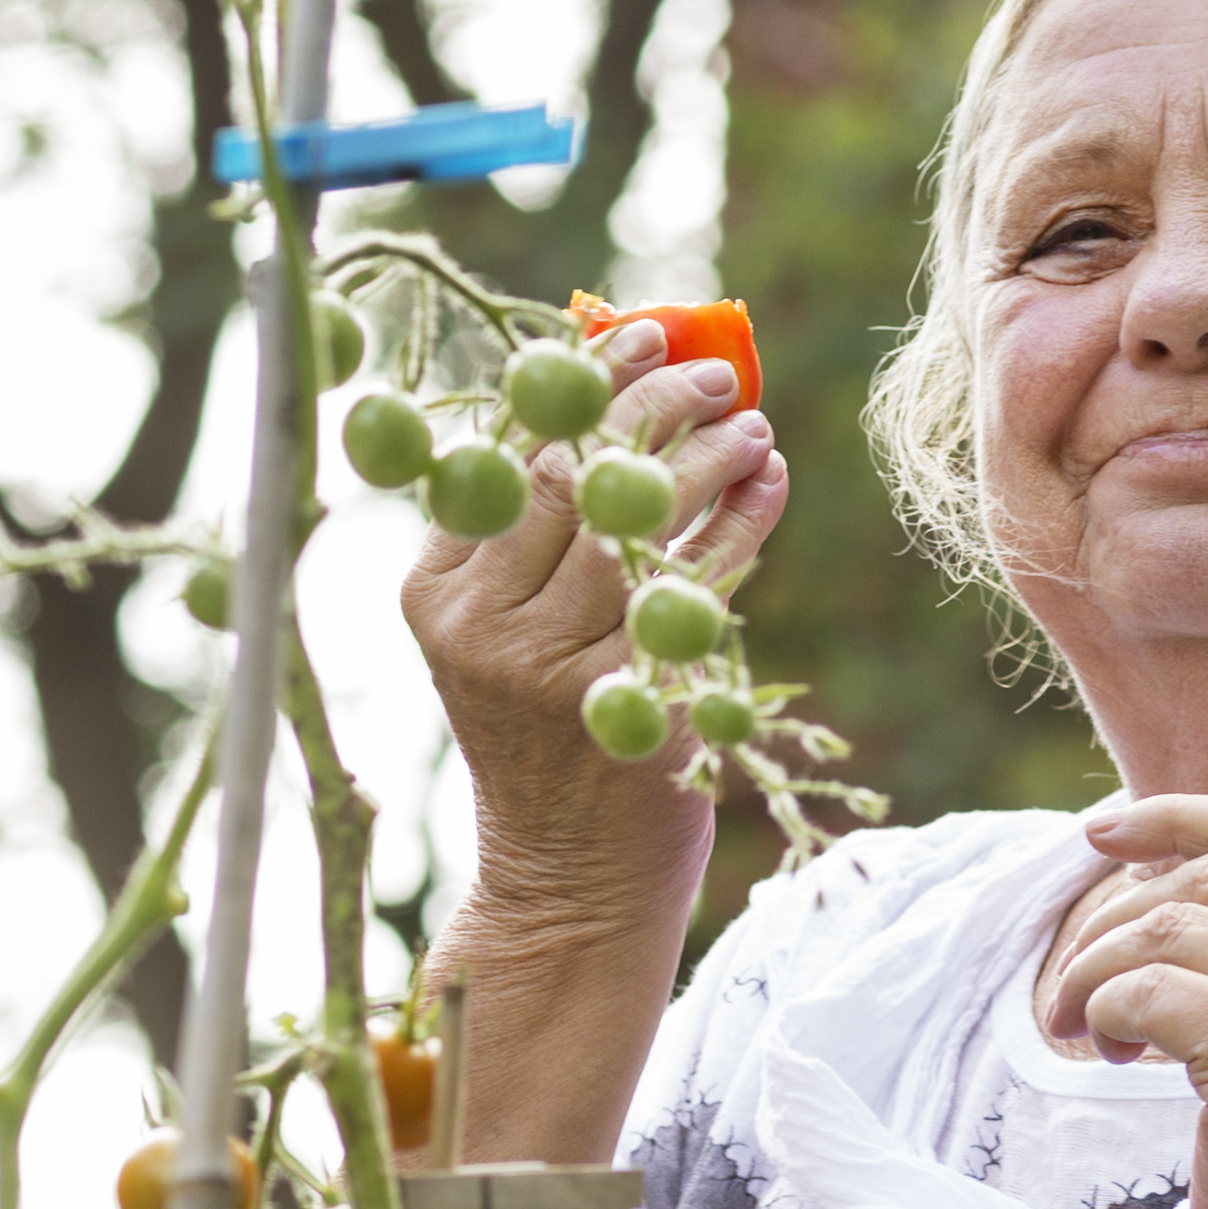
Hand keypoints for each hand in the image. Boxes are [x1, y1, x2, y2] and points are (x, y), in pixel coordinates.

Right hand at [404, 323, 787, 940]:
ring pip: (637, 524)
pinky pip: (697, 586)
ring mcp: (554, 669)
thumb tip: (625, 400)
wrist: (567, 879)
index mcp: (437, 592)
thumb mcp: (511, 634)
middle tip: (717, 370)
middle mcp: (483, 626)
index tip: (642, 329)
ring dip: (706, 457)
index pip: (509, 454)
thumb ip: (543, 536)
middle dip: (650, 404)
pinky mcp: (628, 704)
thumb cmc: (548, 737)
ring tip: (752, 422)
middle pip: (572, 477)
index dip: (581, 381)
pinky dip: (741, 522)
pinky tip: (770, 481)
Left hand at [1039, 786, 1207, 1208]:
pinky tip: (1109, 1054)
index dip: (1177, 816)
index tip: (1100, 836)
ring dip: (1095, 972)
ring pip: (1162, 926)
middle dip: (1113, 922)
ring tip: (1086, 1028)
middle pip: (1200, 878)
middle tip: (1077, 989)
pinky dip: (1103, 1012)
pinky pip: (1143, 989)